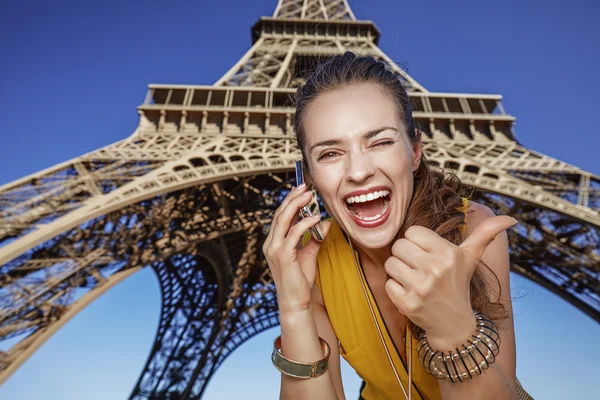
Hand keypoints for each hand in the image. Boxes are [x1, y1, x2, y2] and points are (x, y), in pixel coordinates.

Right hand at [262, 184, 330, 314]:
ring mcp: (274, 249)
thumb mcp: (309, 254)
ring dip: (296, 205)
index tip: (302, 189)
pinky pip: (293, 233)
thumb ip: (315, 238)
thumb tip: (326, 222)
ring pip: (283, 219)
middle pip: (280, 214)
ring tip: (309, 195)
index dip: (290, 201)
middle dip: (293, 198)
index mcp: (274, 242)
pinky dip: (304, 223)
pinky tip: (315, 217)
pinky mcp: (282, 255)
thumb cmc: (300, 279)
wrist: (296, 300)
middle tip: (305, 186)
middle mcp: (270, 243)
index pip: (280, 216)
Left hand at [384, 215, 516, 348]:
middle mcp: (435, 269)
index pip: (412, 232)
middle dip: (405, 256)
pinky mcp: (408, 304)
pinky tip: (410, 293)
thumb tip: (509, 218)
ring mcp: (420, 288)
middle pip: (398, 245)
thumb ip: (484, 234)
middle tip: (419, 267)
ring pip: (390, 263)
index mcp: (448, 253)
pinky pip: (388, 284)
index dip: (416, 242)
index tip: (427, 254)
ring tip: (414, 279)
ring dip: (399, 271)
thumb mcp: (471, 258)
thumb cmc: (459, 285)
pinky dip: (395, 289)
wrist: (454, 325)